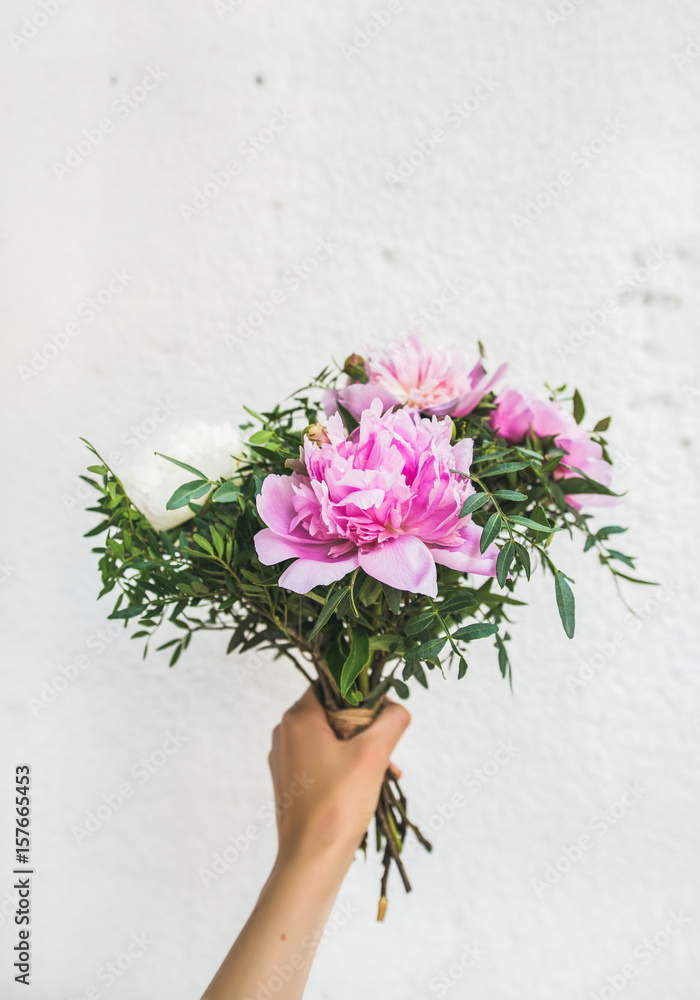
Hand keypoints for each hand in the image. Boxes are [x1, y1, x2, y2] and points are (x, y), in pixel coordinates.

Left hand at [267, 687, 410, 870]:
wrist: (311, 861)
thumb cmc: (337, 805)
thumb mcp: (373, 755)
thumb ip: (391, 721)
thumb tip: (398, 707)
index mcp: (297, 718)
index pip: (333, 685)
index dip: (362, 697)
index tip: (381, 718)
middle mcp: (285, 734)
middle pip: (334, 713)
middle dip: (366, 730)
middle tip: (386, 751)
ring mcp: (286, 759)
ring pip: (332, 739)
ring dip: (360, 751)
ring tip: (384, 772)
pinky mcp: (291, 782)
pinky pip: (324, 761)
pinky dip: (347, 768)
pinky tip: (368, 786)